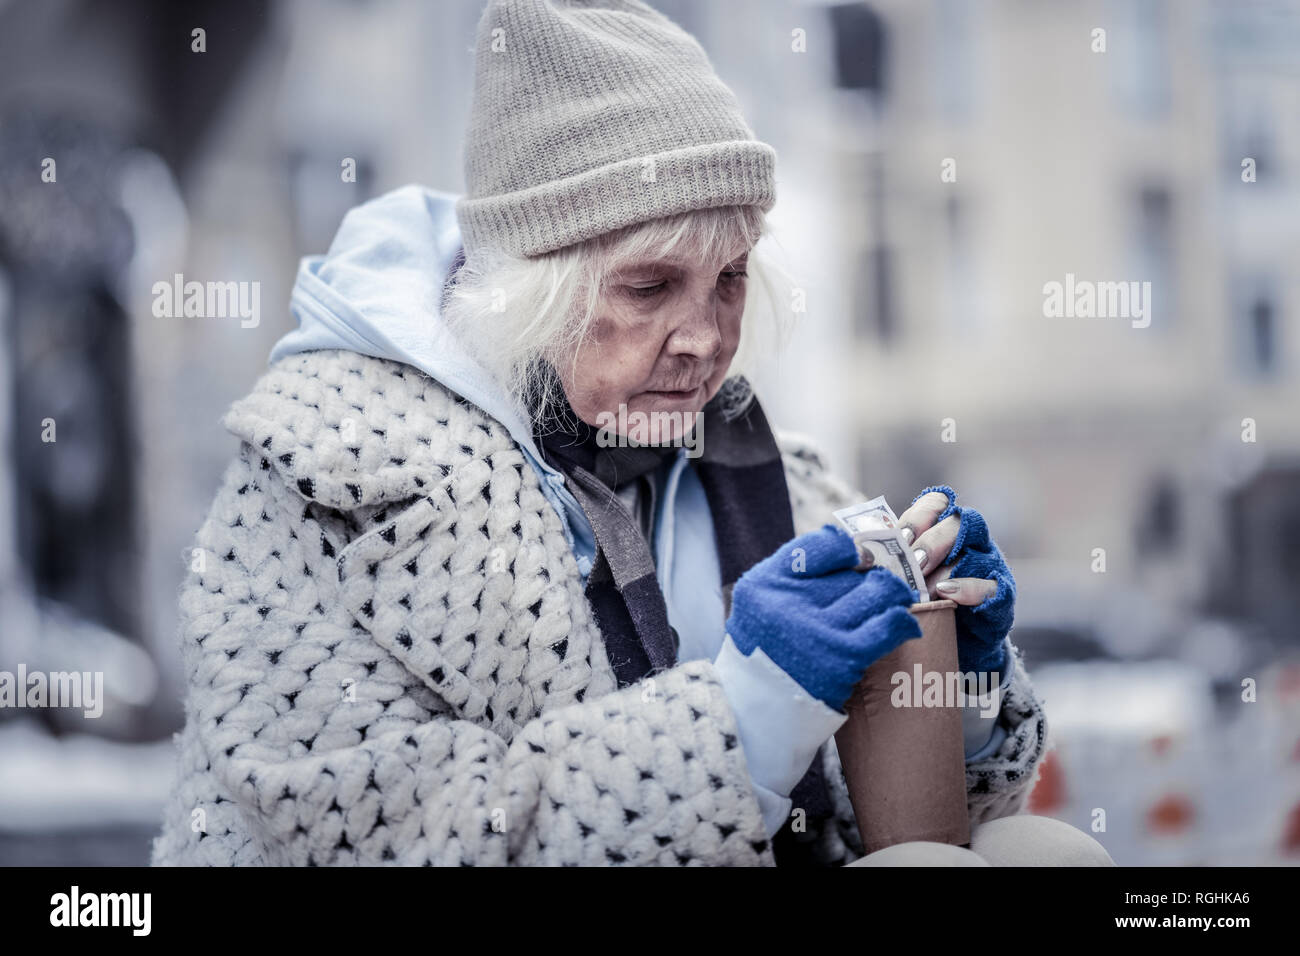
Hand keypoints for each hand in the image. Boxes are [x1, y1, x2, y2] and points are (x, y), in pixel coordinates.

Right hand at [726, 524, 921, 712]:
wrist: (758, 714)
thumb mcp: (760, 604)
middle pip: (854, 570)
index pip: (821, 545)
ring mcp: (815, 628)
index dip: (849, 549)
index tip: (859, 559)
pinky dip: (903, 621)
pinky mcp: (842, 657)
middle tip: (881, 586)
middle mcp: (786, 601)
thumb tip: (855, 548)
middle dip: (874, 577)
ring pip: (877, 591)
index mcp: (764, 583)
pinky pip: (890, 624)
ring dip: (893, 595)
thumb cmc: (767, 652)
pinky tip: (906, 624)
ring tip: (895, 602)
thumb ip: (795, 572)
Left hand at [896, 485, 1014, 675]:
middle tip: (911, 562)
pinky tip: (946, 594)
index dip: (919, 515)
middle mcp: (970, 542)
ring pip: (975, 553)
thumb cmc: (918, 603)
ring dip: (946, 567)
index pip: (937, 504)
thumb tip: (852, 548)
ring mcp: (988, 566)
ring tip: (923, 586)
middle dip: (932, 541)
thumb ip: (886, 559)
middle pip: (958, 524)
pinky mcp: (1000, 596)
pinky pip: (990, 587)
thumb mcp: (900, 578)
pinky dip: (968, 589)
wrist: (950, 646)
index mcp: (942, 529)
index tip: (899, 537)